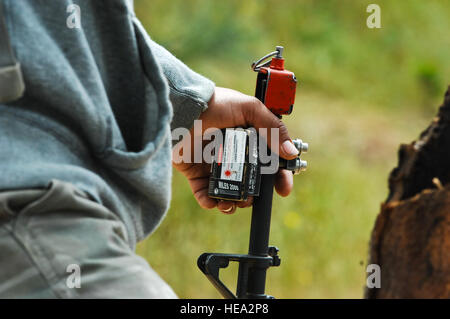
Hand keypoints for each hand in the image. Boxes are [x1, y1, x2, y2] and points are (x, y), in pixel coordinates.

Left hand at [172, 87, 298, 213]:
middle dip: (256, 195)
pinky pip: (205, 194)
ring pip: (230, 191)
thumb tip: (291, 153)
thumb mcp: (250, 108)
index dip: (280, 177)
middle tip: (252, 198)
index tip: (283, 189)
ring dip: (235, 202)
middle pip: (252, 182)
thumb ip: (273, 129)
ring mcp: (215, 165)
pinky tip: (214, 201)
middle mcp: (234, 154)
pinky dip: (210, 202)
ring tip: (233, 203)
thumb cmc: (216, 104)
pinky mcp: (196, 173)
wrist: (184, 109)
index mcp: (250, 140)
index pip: (271, 163)